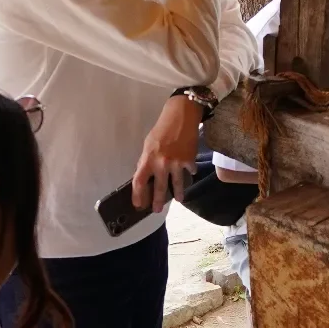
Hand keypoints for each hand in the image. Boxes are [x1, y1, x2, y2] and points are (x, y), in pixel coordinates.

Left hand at [132, 95, 201, 211]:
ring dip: (178, 194)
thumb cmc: (162, 129)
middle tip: (156, 210)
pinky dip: (189, 173)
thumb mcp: (149, 144)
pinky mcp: (189, 160)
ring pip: (177, 184)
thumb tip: (146, 174)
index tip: (138, 204)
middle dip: (157, 201)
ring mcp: (177, 163)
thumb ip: (147, 160)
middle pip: (158, 188)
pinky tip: (190, 174)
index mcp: (148, 159)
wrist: (181, 117)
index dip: (138, 195)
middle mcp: (162, 164)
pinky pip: (189, 171)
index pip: (139, 181)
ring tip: (179, 199)